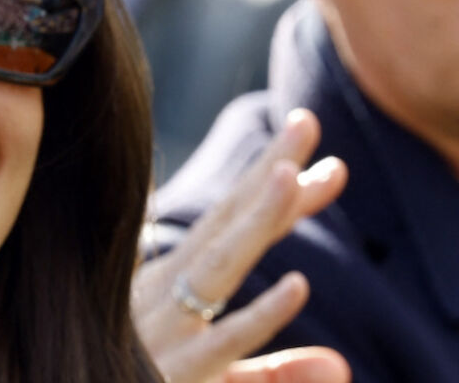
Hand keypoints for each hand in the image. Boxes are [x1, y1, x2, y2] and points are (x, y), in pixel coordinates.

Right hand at [133, 109, 348, 382]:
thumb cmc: (137, 382)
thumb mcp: (214, 379)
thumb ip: (273, 372)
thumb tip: (340, 364)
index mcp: (175, 282)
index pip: (230, 221)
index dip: (269, 179)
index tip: (304, 134)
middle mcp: (171, 290)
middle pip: (228, 223)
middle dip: (269, 170)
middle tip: (307, 120)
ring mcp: (171, 324)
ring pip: (221, 264)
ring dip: (256, 219)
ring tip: (292, 175)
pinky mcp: (179, 369)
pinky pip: (225, 339)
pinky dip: (260, 314)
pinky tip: (297, 287)